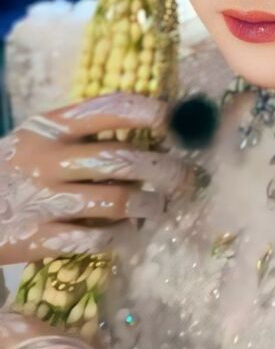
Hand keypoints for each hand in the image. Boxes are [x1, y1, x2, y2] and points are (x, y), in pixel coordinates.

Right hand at [0, 92, 200, 266]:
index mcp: (48, 128)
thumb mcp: (36, 140)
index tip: (171, 121)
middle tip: (183, 178)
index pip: (107, 109)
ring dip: (147, 205)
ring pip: (116, 201)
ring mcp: (41, 200)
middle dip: (164, 170)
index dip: (146, 112)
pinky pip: (95, 239)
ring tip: (156, 208)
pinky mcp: (37, 238)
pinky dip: (119, 237)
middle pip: (122, 159)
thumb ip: (82, 133)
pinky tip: (126, 234)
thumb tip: (153, 128)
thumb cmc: (10, 171)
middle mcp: (45, 159)